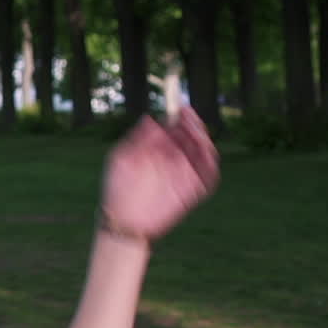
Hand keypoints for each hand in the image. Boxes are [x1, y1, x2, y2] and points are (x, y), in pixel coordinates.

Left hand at [100, 107, 218, 240]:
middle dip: (194, 126)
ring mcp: (183, 175)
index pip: (175, 127)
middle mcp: (172, 159)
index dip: (181, 117)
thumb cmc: (116, 188)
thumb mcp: (121, 159)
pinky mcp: (191, 192)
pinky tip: (205, 154)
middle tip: (190, 120)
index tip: (183, 108)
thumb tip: (150, 118)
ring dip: (204, 142)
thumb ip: (137, 139)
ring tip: (196, 135)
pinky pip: (207, 177)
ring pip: (203, 154)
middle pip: (192, 137)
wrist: (122, 220)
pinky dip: (210, 165)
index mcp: (156, 148)